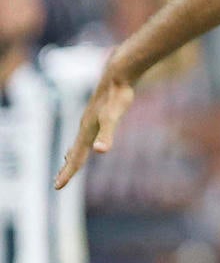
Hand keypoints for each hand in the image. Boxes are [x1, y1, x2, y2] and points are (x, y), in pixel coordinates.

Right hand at [56, 72, 134, 188]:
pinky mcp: (99, 114)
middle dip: (67, 168)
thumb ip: (107, 134)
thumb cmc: (118, 96)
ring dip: (73, 155)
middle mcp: (86, 127)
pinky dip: (83, 142)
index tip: (57, 188)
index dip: (68, 173)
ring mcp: (91, 120)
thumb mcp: (114, 117)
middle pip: (74, 153)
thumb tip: (100, 151)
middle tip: (58, 183)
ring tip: (68, 162)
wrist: (118, 75)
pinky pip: (87, 133)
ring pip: (79, 142)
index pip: (76, 158)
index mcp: (87, 132)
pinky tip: (88, 141)